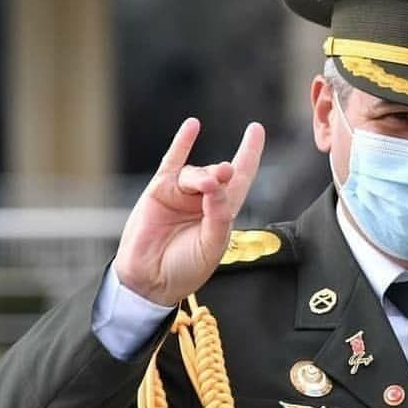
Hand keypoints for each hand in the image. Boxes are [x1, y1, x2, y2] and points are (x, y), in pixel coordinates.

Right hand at [114, 118, 264, 305]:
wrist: (151, 280)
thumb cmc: (185, 268)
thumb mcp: (211, 246)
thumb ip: (219, 216)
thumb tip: (216, 185)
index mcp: (223, 214)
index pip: (241, 178)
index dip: (249, 155)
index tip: (256, 130)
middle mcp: (203, 200)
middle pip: (220, 175)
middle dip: (223, 172)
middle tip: (224, 174)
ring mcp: (181, 194)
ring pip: (196, 173)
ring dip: (202, 175)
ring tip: (206, 185)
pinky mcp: (160, 191)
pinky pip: (173, 162)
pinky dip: (182, 143)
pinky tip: (193, 126)